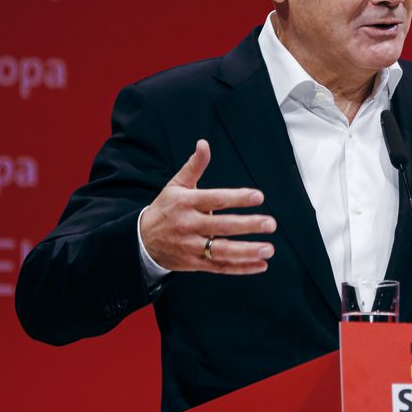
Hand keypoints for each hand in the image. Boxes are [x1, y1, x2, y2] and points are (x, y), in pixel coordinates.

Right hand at [139, 139, 275, 274]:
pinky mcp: (194, 264)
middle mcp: (189, 225)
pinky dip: (241, 268)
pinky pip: (220, 267)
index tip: (258, 196)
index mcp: (186, 203)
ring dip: (247, 252)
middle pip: (222, 226)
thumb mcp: (176, 185)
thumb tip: (204, 143)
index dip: (237, 198)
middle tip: (270, 223)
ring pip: (222, 251)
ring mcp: (191, 246)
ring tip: (268, 249)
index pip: (215, 199)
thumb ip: (194, 166)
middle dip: (248, 225)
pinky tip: (260, 265)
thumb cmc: (165, 208)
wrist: (141, 241)